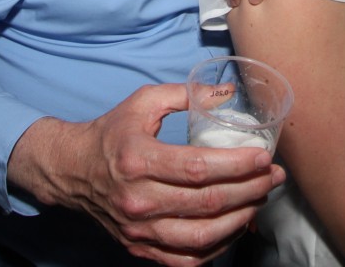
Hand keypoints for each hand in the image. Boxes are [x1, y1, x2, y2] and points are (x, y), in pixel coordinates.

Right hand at [11, 84, 282, 264]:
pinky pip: (187, 260)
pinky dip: (217, 247)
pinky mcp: (140, 248)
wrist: (71, 171)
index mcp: (138, 160)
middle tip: (273, 178)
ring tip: (261, 200)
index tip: (263, 158)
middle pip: (207, 203)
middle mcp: (138, 199)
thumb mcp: (142, 103)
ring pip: (202, 236)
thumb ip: (185, 95)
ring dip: (241, 219)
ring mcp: (138, 230)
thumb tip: (227, 94)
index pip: (198, 168)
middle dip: (250, 190)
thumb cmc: (111, 133)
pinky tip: (235, 227)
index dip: (237, 165)